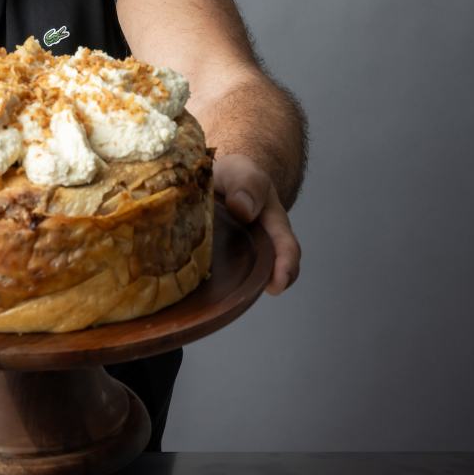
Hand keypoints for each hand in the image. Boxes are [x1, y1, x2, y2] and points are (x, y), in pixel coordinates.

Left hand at [213, 154, 299, 294]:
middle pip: (264, 272)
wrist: (215, 178)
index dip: (285, 265)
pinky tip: (188, 296)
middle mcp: (257, 246)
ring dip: (230, 292)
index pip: (284, 246)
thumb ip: (246, 182)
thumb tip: (243, 209)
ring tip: (213, 304)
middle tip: (246, 299)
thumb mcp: (241, 170)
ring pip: (238, 280)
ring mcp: (235, 257)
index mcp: (270, 223)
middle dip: (258, 287)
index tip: (278, 284)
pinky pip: (213, 277)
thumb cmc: (233, 176)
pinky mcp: (213, 262)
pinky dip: (205, 287)